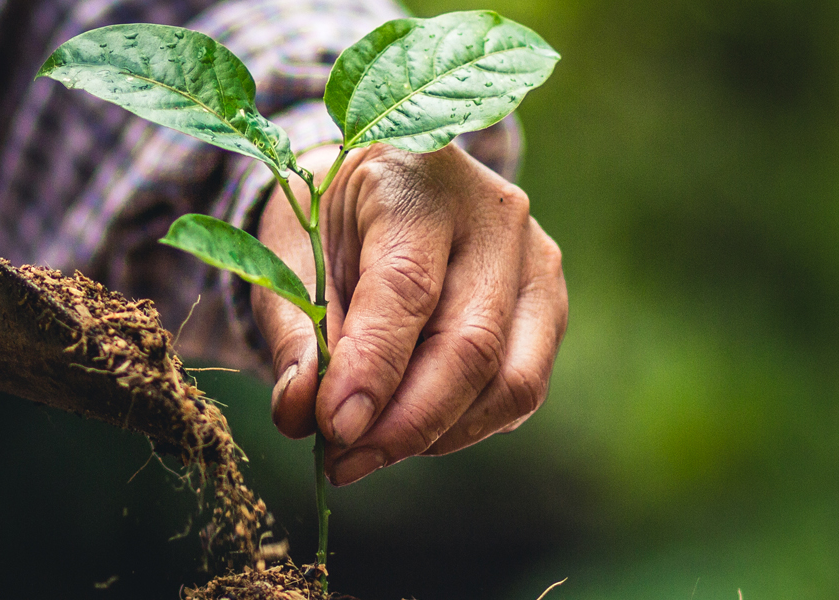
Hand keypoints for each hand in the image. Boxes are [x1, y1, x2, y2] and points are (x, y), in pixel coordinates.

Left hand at [255, 143, 567, 484]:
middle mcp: (495, 215)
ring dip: (435, 435)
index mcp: (418, 181)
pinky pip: (519, 389)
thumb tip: (300, 415)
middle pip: (471, 344)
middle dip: (405, 423)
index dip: (372, 369)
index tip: (334, 429)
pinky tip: (408, 426)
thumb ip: (293, 333)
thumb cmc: (330, 218)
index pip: (407, 288)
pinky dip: (461, 425)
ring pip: (510, 380)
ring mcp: (536, 261)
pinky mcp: (549, 305)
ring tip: (365, 451)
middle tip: (343, 463)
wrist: (385, 181)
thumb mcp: (289, 255)